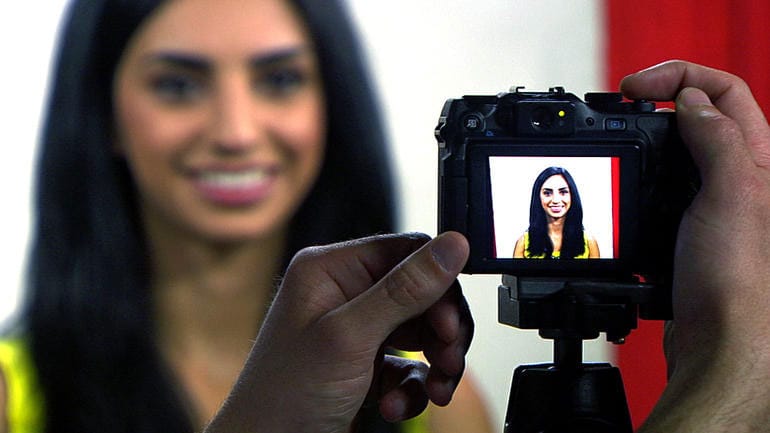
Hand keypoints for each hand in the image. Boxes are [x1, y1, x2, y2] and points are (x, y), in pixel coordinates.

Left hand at [203, 231, 471, 432]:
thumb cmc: (285, 394)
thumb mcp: (351, 336)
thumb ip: (404, 289)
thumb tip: (452, 245)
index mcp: (330, 269)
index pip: (404, 252)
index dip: (437, 282)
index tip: (452, 318)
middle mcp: (344, 294)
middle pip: (420, 294)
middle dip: (441, 330)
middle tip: (448, 357)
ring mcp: (356, 331)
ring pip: (421, 332)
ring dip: (434, 363)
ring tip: (436, 388)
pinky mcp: (365, 365)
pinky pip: (409, 366)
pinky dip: (412, 388)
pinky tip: (394, 406)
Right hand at [622, 60, 769, 430]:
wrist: (722, 345)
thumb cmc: (739, 282)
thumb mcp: (733, 194)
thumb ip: (716, 140)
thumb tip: (690, 100)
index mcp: (759, 160)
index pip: (723, 91)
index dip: (678, 77)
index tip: (634, 88)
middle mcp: (741, 178)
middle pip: (702, 115)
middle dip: (660, 101)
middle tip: (621, 105)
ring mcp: (713, 205)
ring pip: (679, 153)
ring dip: (648, 140)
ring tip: (617, 139)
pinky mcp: (688, 231)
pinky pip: (663, 191)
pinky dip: (640, 181)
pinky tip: (624, 188)